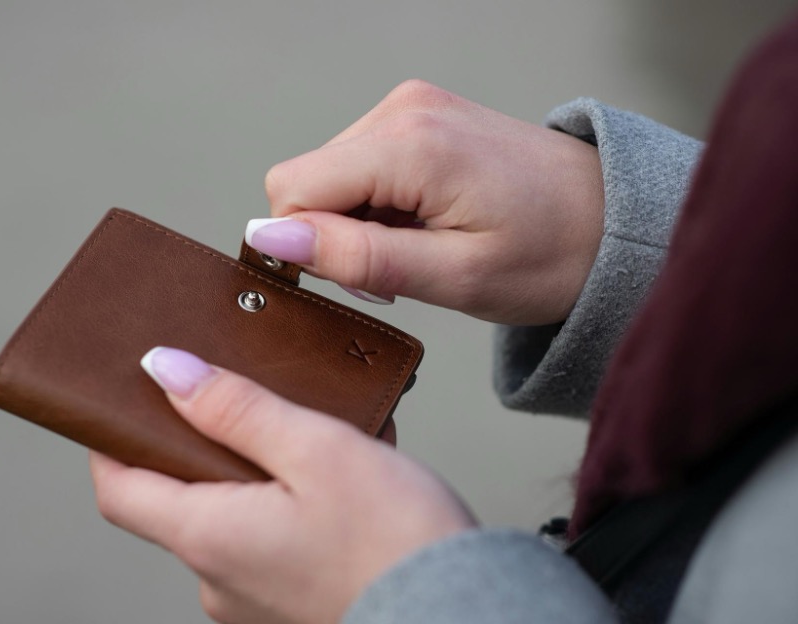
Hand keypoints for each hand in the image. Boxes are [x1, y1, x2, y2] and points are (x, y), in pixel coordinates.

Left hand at [90, 347, 475, 623]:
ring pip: (231, 515)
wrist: (463, 614)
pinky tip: (337, 480)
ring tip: (314, 438)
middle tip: (248, 401)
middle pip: (178, 497)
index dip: (110, 439)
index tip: (122, 399)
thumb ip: (236, 408)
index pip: (118, 487)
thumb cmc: (397, 542)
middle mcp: (219, 577)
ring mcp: (254, 599)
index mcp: (209, 536)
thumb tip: (164, 370)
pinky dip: (288, 503)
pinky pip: (269, 541)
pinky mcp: (289, 604)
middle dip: (206, 444)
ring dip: (259, 471)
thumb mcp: (316, 450)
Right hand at [248, 80, 603, 324]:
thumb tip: (269, 239)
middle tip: (399, 270)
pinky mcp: (419, 116)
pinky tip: (423, 223)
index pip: (291, 189)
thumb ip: (357, 258)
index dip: (307, 246)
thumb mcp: (454, 277)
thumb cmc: (552, 254)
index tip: (365, 279)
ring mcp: (410, 106)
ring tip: (420, 247)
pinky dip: (377, 205)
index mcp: (410, 144)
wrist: (614, 219)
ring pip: (328, 175)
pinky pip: (359, 164)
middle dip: (333, 236)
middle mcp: (401, 109)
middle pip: (304, 180)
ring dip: (357, 223)